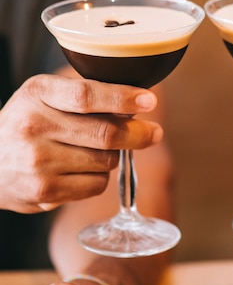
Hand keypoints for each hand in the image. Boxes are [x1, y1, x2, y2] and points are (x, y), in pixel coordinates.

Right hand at [0, 74, 161, 212]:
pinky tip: (82, 170)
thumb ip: (83, 95)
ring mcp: (39, 162)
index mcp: (37, 93)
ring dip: (113, 156)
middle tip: (153, 133)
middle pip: (105, 134)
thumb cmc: (26, 124)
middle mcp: (35, 126)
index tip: (149, 101)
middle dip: (138, 134)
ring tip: (97, 151)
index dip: (123, 99)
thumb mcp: (43, 96)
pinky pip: (96, 184)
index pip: (86, 95)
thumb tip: (136, 104)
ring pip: (106, 161)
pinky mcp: (45, 191)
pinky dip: (99, 177)